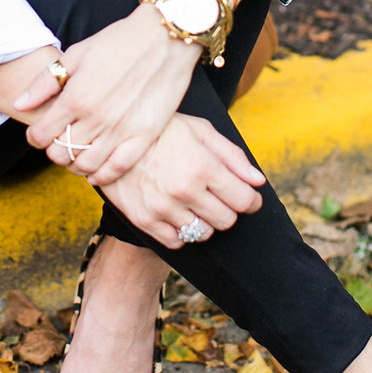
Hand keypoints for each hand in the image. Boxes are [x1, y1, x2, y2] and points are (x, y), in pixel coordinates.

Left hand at [13, 5, 201, 182]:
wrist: (165, 36)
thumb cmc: (119, 41)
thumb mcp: (77, 54)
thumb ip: (46, 82)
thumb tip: (20, 104)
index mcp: (76, 96)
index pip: (41, 135)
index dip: (35, 137)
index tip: (39, 133)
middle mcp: (97, 118)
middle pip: (61, 153)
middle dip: (54, 150)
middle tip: (59, 141)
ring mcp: (122, 130)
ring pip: (86, 166)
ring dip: (75, 164)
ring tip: (77, 154)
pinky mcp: (145, 135)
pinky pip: (117, 168)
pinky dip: (102, 175)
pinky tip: (97, 170)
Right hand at [98, 113, 263, 249]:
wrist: (113, 138)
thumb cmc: (164, 130)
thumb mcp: (201, 131)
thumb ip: (233, 156)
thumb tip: (258, 181)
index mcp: (203, 167)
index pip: (244, 201)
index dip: (251, 201)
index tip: (248, 197)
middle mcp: (185, 191)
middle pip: (226, 221)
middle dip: (228, 209)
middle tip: (217, 196)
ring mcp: (163, 208)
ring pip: (203, 233)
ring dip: (205, 220)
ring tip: (195, 202)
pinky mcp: (145, 221)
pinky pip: (177, 242)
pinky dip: (181, 231)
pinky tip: (176, 212)